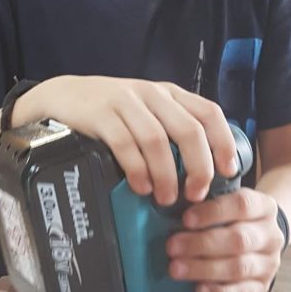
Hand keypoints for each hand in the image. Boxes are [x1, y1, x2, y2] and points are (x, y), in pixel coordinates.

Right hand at [17, 76, 237, 206]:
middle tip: (196, 194)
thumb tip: (201, 175)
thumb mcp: (146, 114)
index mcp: (169, 94)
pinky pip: (125, 145)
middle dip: (198, 167)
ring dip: (166, 175)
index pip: (209, 113)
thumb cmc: (111, 114)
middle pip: (189, 130)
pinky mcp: (100, 114)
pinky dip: (137, 170)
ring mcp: (125, 102)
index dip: (223, 143)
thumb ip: (171, 133)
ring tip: (166, 198)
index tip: (228, 172)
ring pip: (158, 140)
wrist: (62, 97)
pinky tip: (140, 188)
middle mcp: (152, 94)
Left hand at [166, 189, 282, 291]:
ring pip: (239, 268)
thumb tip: (171, 212)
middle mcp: (271, 236)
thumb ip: (207, 207)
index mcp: (264, 207)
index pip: (243, 205)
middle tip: (172, 247)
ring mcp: (269, 264)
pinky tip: (198, 289)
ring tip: (176, 269)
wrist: (260, 242)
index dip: (213, 212)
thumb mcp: (227, 206)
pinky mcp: (263, 287)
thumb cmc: (234, 221)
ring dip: (204, 269)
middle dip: (202, 244)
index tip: (185, 219)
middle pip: (239, 239)